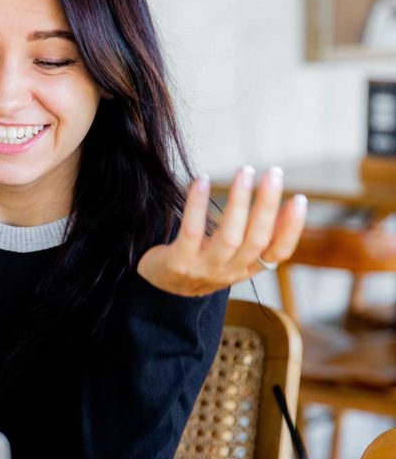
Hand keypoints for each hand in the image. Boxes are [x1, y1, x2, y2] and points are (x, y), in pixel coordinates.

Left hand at [136, 166, 307, 296]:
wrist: (160, 287)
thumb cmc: (201, 261)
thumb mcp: (233, 255)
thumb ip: (257, 236)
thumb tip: (287, 205)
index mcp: (247, 268)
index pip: (278, 253)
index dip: (291, 229)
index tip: (299, 199)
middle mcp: (229, 272)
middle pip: (256, 240)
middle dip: (267, 205)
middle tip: (274, 173)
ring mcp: (203, 269)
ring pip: (229, 237)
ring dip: (239, 202)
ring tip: (245, 172)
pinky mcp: (178, 263)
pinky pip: (191, 231)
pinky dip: (197, 205)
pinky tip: (201, 179)